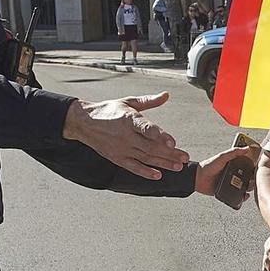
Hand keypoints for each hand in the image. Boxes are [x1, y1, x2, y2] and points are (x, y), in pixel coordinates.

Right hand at [66, 92, 189, 178]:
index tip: (172, 142)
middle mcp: (126, 135)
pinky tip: (157, 175)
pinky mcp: (117, 158)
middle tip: (185, 157)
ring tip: (178, 166)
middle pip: (151, 147)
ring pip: (145, 158)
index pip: (146, 128)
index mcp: (129, 119)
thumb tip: (166, 95)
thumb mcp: (128, 102)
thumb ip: (149, 101)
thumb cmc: (108, 110)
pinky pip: (133, 167)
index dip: (160, 136)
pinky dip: (145, 172)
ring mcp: (121, 148)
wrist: (84, 122)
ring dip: (163, 163)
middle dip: (169, 153)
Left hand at [195, 143, 257, 202]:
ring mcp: (233, 183)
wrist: (198, 178)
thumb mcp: (222, 157)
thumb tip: (247, 148)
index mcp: (235, 164)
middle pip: (250, 177)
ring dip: (250, 187)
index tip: (259, 166)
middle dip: (254, 178)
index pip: (248, 165)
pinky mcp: (229, 192)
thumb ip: (234, 152)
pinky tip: (244, 195)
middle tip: (255, 178)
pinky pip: (239, 195)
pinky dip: (243, 196)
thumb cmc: (208, 166)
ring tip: (249, 186)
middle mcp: (235, 174)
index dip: (254, 166)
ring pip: (246, 186)